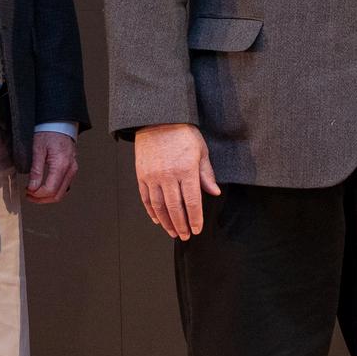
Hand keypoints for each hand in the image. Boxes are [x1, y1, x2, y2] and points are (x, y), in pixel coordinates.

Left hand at [24, 130, 78, 203]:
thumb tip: (32, 188)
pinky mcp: (72, 169)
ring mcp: (73, 169)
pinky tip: (44, 188)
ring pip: (62, 193)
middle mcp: (70, 169)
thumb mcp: (37, 149)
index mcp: (61, 164)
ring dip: (48, 197)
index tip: (27, 191)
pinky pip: (64, 186)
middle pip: (57, 195)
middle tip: (29, 196)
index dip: (37, 194)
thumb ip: (35, 170)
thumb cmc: (48, 132)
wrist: (59, 123)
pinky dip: (54, 191)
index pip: (50, 189)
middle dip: (42, 199)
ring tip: (34, 193)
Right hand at [133, 123, 218, 239]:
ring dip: (167, 222)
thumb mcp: (201, 151)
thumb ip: (206, 174)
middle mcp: (168, 176)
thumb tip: (214, 192)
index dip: (195, 219)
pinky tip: (158, 220)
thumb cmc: (183, 133)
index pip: (192, 202)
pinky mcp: (141, 175)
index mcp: (186, 170)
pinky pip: (146, 198)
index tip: (197, 229)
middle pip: (175, 208)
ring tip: (173, 232)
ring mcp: (153, 177)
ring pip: (159, 207)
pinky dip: (152, 211)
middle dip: (181, 225)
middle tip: (185, 236)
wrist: (158, 119)